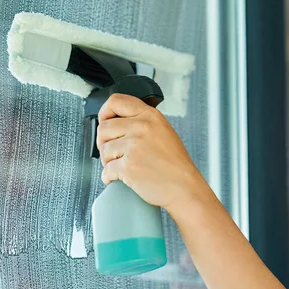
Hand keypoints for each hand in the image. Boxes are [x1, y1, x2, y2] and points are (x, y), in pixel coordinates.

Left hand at [97, 93, 209, 212]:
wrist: (184, 188)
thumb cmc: (175, 165)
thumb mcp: (163, 131)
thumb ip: (141, 122)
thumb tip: (115, 123)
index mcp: (150, 116)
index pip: (116, 101)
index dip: (104, 112)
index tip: (104, 121)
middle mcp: (142, 127)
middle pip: (104, 128)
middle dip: (104, 143)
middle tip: (113, 152)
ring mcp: (134, 146)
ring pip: (104, 150)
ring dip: (108, 161)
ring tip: (121, 167)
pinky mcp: (128, 166)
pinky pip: (106, 170)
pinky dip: (109, 177)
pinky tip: (119, 178)